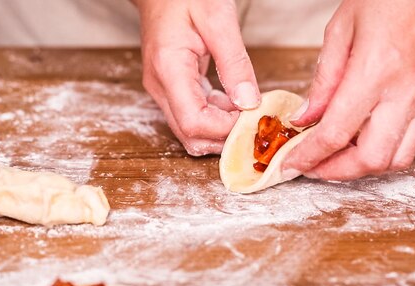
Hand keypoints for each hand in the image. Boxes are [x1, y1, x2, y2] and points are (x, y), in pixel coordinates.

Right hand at [133, 0, 259, 155]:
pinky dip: (215, 117)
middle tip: (253, 121)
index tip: (252, 116)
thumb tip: (250, 102)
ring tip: (247, 110)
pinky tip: (234, 102)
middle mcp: (160, 87)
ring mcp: (162, 90)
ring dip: (221, 129)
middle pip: (190, 136)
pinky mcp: (170, 88)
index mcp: (169, 70)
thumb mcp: (218, 19)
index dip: (225, 129)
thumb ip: (235, 63)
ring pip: (190, 132)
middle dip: (224, 137)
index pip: (194, 123)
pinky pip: (192, 115)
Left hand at [283, 0, 414, 179]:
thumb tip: (306, 117)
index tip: (291, 164)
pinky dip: (385, 152)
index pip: (336, 133)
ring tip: (337, 155)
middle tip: (313, 165)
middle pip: (369, 159)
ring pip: (396, 160)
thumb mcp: (341, 29)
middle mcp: (404, 93)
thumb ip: (323, 79)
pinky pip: (412, 143)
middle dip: (335, 171)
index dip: (308, 156)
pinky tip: (364, 139)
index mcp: (375, 72)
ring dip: (362, 167)